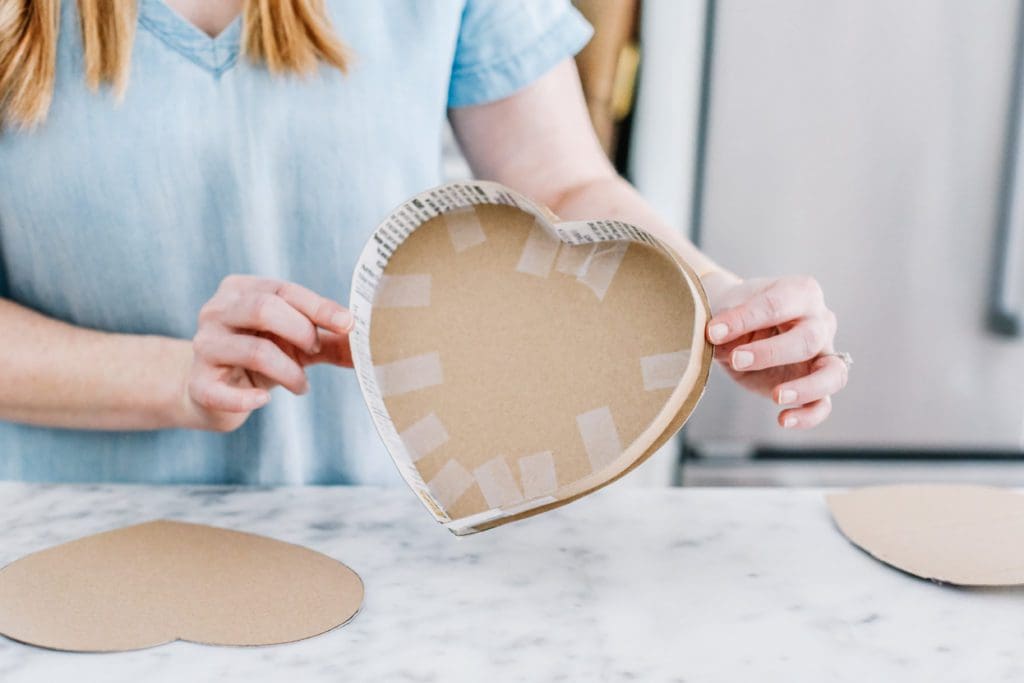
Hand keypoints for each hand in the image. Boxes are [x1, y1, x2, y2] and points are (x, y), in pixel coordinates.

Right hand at [181, 275, 353, 431]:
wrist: (212, 391)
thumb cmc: (261, 356)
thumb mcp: (297, 343)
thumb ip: (331, 339)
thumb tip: (372, 343)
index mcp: (240, 290)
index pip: (284, 290)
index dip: (319, 307)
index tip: (349, 324)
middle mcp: (216, 310)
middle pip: (264, 309)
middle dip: (301, 332)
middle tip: (314, 352)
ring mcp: (202, 346)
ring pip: (254, 351)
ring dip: (289, 372)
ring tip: (302, 386)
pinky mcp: (197, 383)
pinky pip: (222, 391)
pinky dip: (249, 398)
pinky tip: (265, 399)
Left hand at [701, 272, 844, 428]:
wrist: (737, 324)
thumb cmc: (735, 311)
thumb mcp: (725, 309)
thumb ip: (725, 323)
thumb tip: (718, 340)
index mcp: (800, 292)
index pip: (777, 305)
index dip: (744, 319)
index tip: (713, 332)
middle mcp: (820, 320)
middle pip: (809, 339)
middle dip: (770, 352)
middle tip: (736, 359)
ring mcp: (824, 353)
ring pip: (833, 373)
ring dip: (806, 387)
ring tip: (778, 396)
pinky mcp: (816, 384)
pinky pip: (824, 404)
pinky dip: (809, 415)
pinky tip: (783, 419)